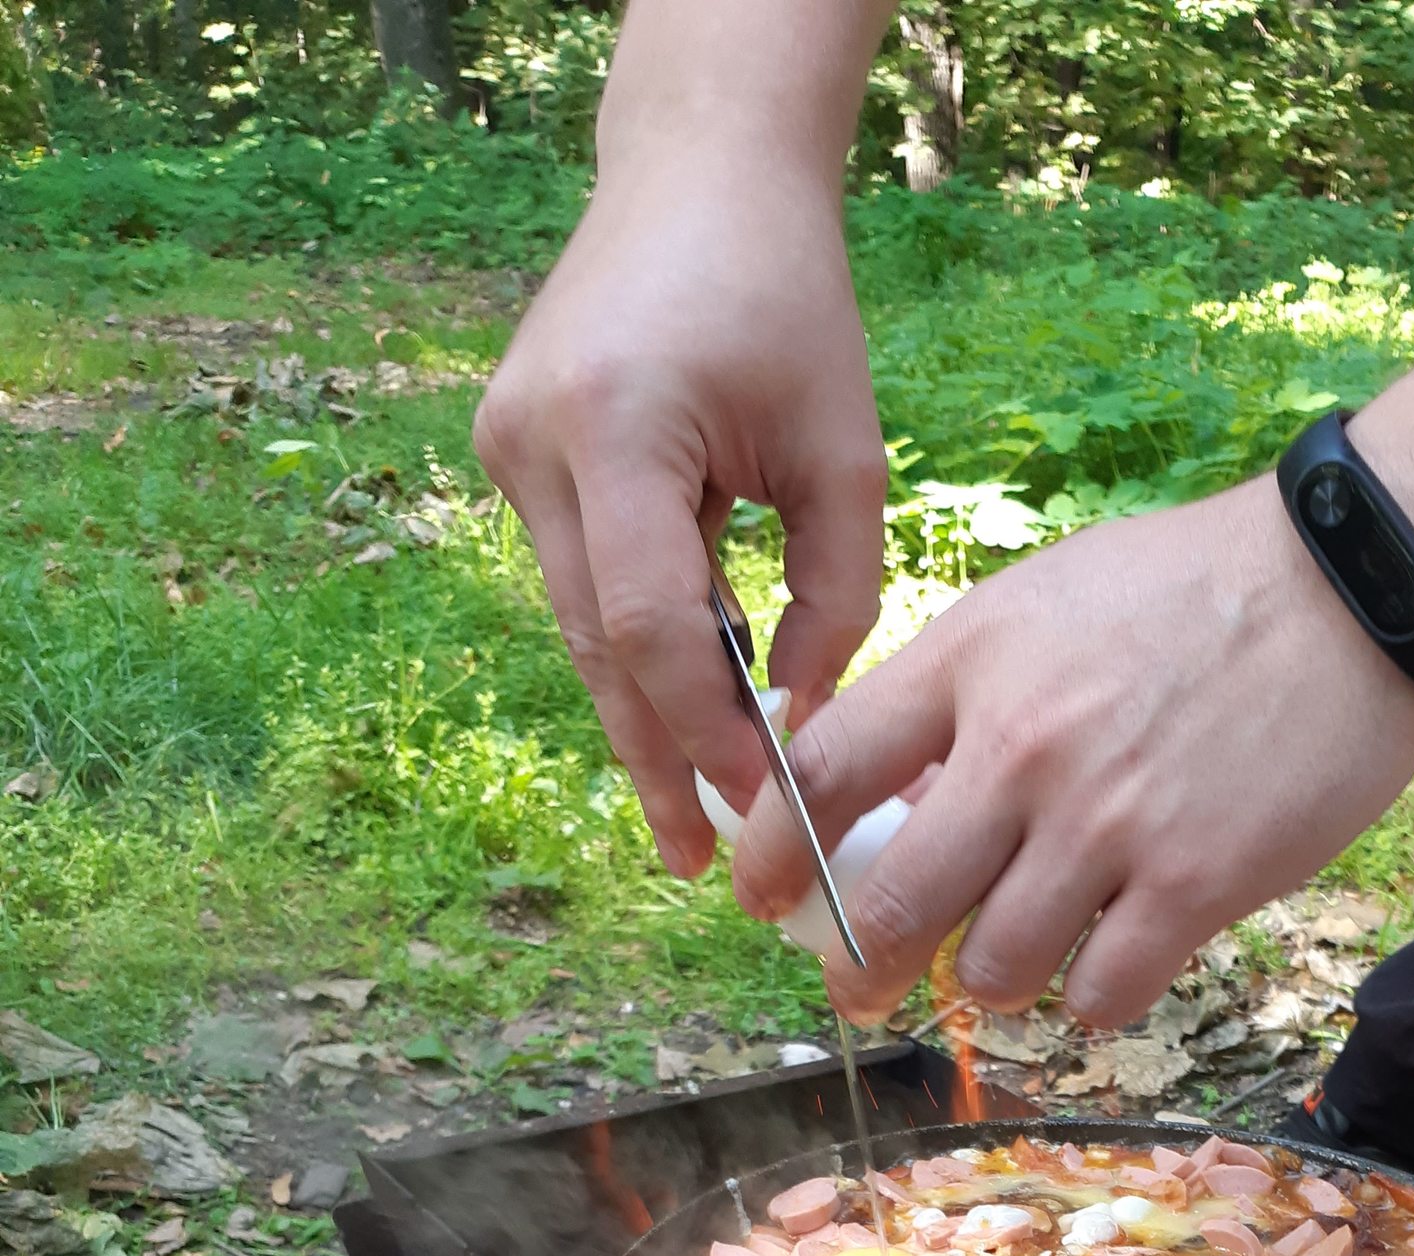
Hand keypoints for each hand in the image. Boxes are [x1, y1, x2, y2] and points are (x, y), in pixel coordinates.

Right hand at [474, 163, 887, 879]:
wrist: (699, 175)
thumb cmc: (789, 302)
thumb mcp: (845, 453)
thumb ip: (837, 595)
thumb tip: (804, 719)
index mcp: (619, 429)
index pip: (652, 624)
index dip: (702, 729)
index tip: (756, 800)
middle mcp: (536, 443)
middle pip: (600, 644)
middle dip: (656, 757)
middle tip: (698, 861)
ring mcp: (508, 447)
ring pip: (583, 622)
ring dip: (642, 713)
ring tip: (693, 810)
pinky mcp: (511, 449)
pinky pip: (581, 578)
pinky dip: (634, 643)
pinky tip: (682, 710)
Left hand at [731, 475, 1413, 1025]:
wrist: (1352, 590)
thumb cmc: (1191, 591)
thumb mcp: (1043, 602)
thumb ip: (958, 691)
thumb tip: (883, 788)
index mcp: (973, 667)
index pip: (825, 774)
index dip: (774, 853)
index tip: (759, 897)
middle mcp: (1023, 751)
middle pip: (895, 903)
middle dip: (861, 969)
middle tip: (859, 990)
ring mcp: (1108, 825)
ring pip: (996, 968)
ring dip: (993, 983)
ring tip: (1011, 968)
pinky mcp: (1193, 883)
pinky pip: (1100, 994)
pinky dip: (1090, 998)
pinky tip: (1105, 968)